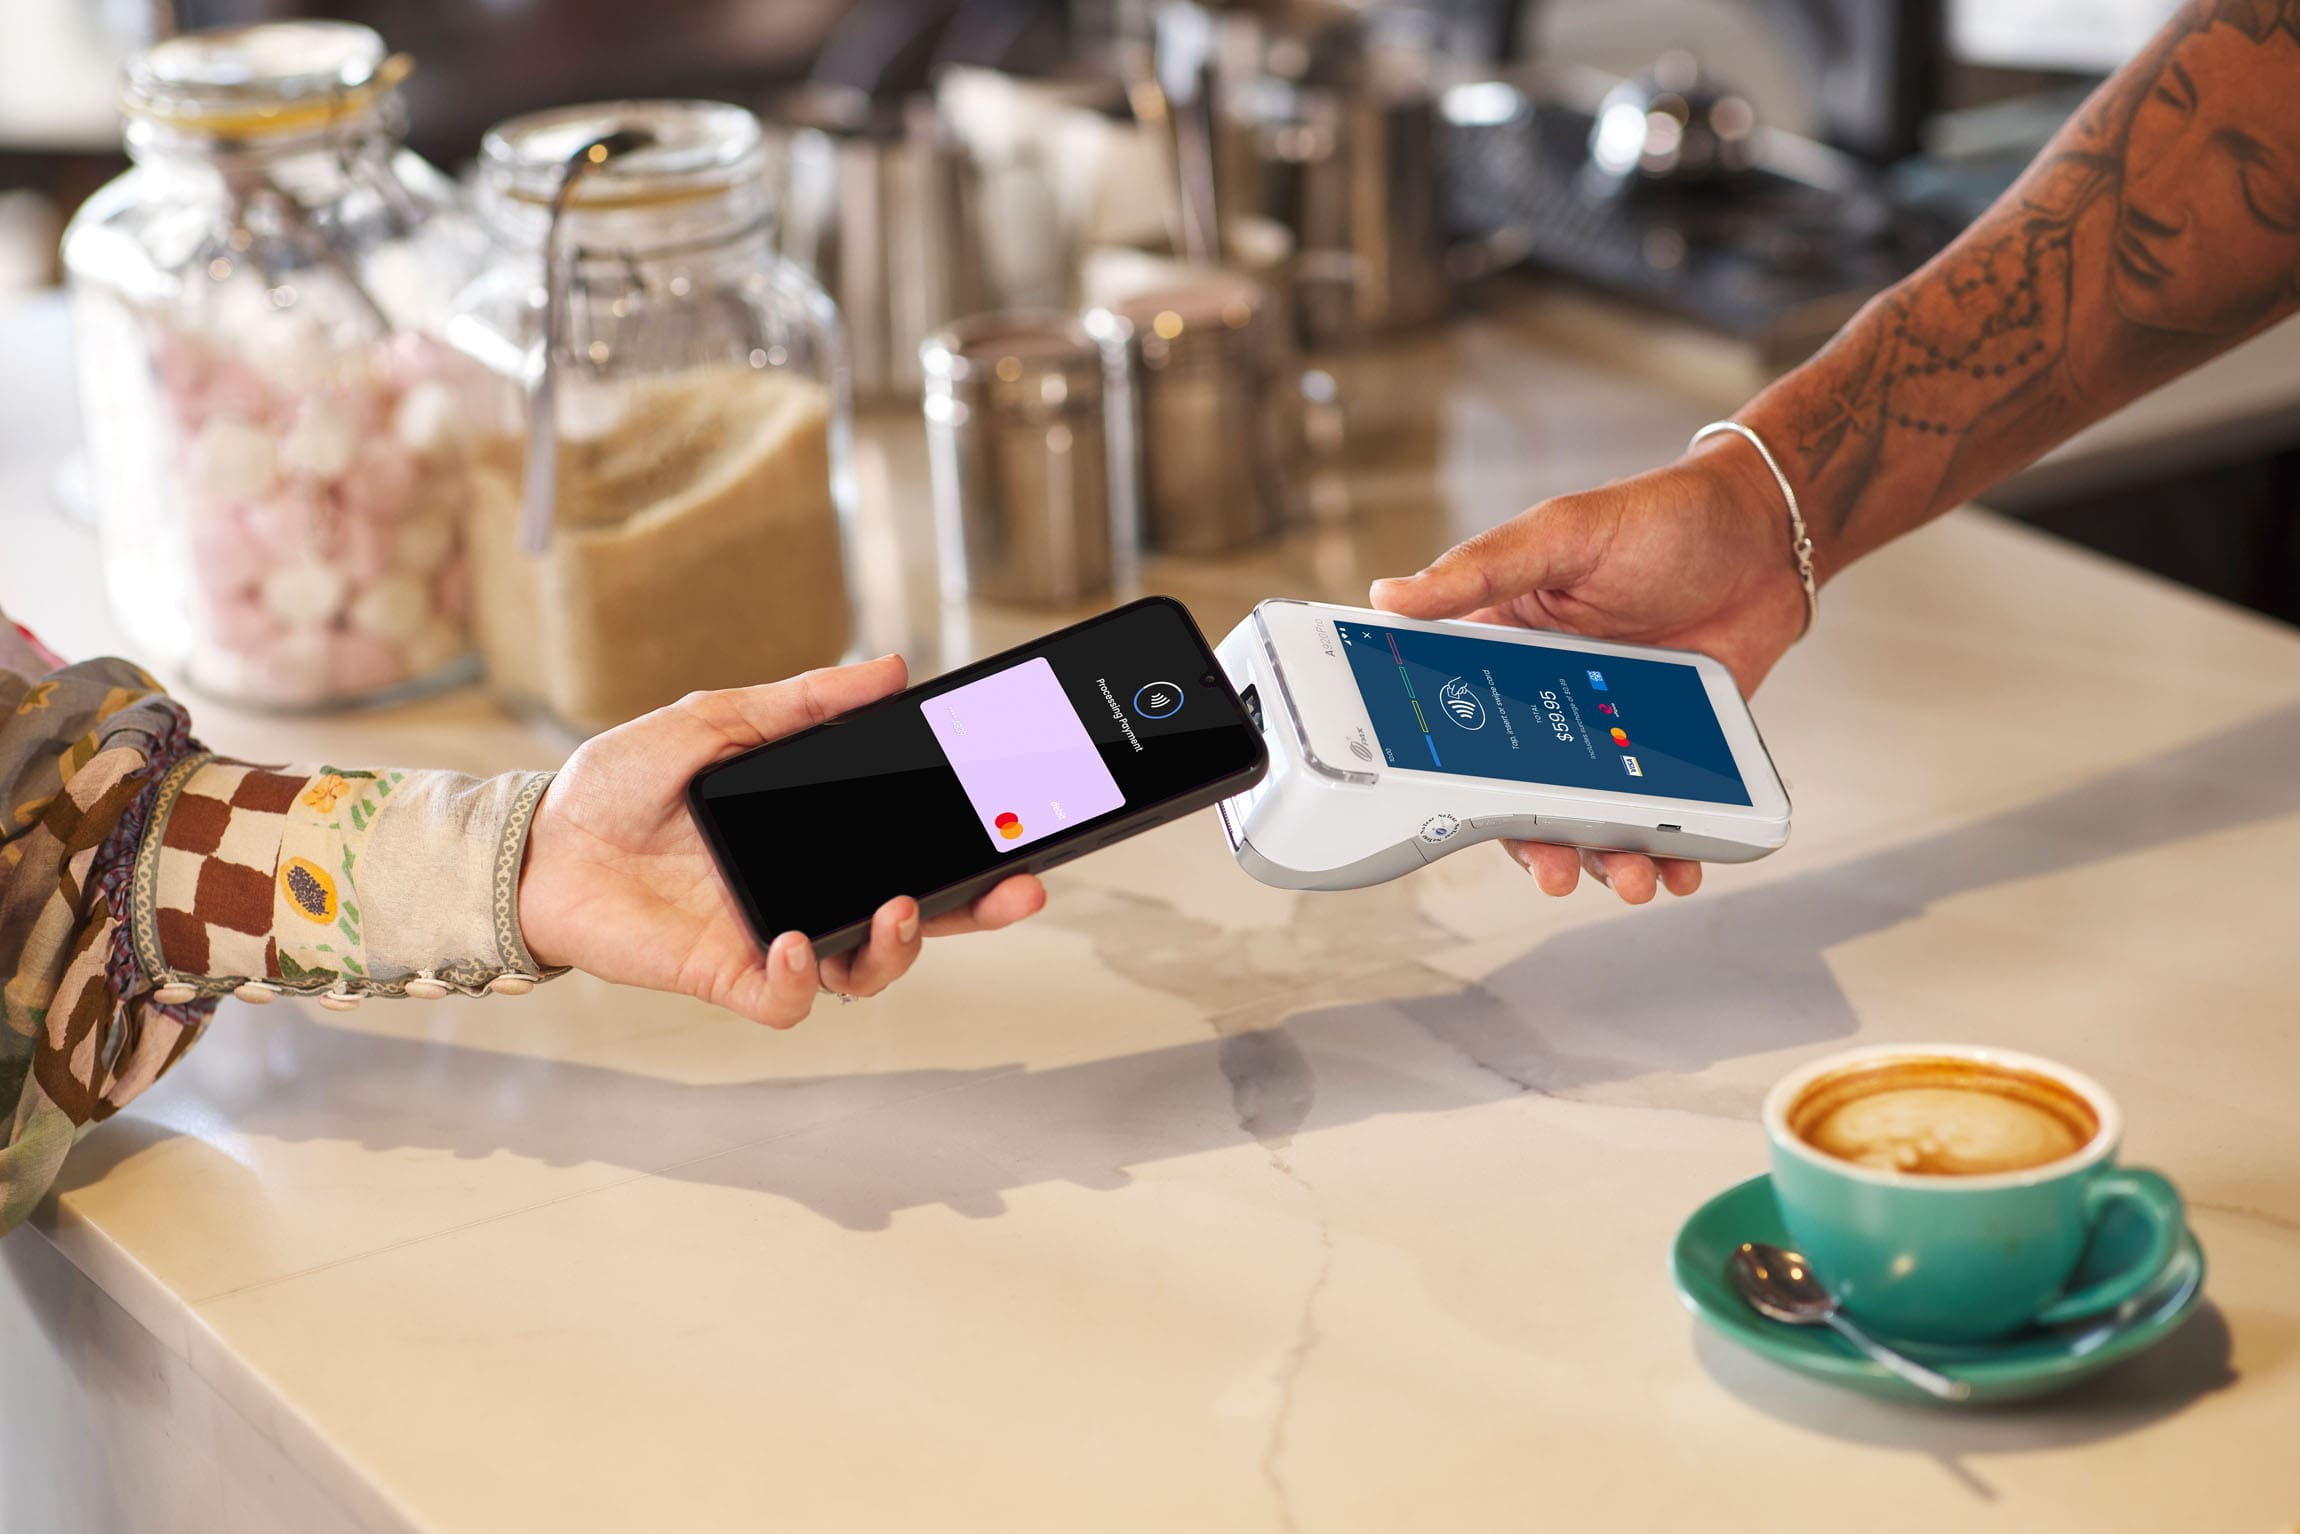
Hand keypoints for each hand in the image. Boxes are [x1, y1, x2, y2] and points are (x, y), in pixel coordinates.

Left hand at [516, 656, 1045, 1026]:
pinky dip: (803, 978)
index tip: (1018, 825)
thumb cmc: (622, 783)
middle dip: (978, 909)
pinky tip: (794, 940)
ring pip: (867, 969)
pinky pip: (789, 1000)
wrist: (538, 840)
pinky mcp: (727, 974)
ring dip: (897, 946)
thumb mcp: (719, 719)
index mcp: (813, 835)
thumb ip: (805, 703)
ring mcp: (771, 936)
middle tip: (1021, 887)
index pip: (912, 845)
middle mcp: (806, 891)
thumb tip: (890, 667)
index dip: (970, 845)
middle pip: (915, 915)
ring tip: (894, 907)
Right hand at [1370, 438, 1808, 903]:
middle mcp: (1547, 703)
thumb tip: (1388, 595)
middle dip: (1540, 845)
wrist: (1765, 536)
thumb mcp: (1562, 533)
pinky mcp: (1669, 750)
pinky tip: (1680, 868)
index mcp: (1503, 653)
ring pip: (1592, 817)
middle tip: (1556, 871)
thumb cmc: (1658, 518)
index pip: (1458, 729)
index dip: (1452, 782)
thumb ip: (1481, 568)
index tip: (1455, 818)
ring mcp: (1609, 733)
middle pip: (1525, 795)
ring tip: (1632, 879)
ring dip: (1606, 859)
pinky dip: (1670, 851)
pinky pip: (1660, 815)